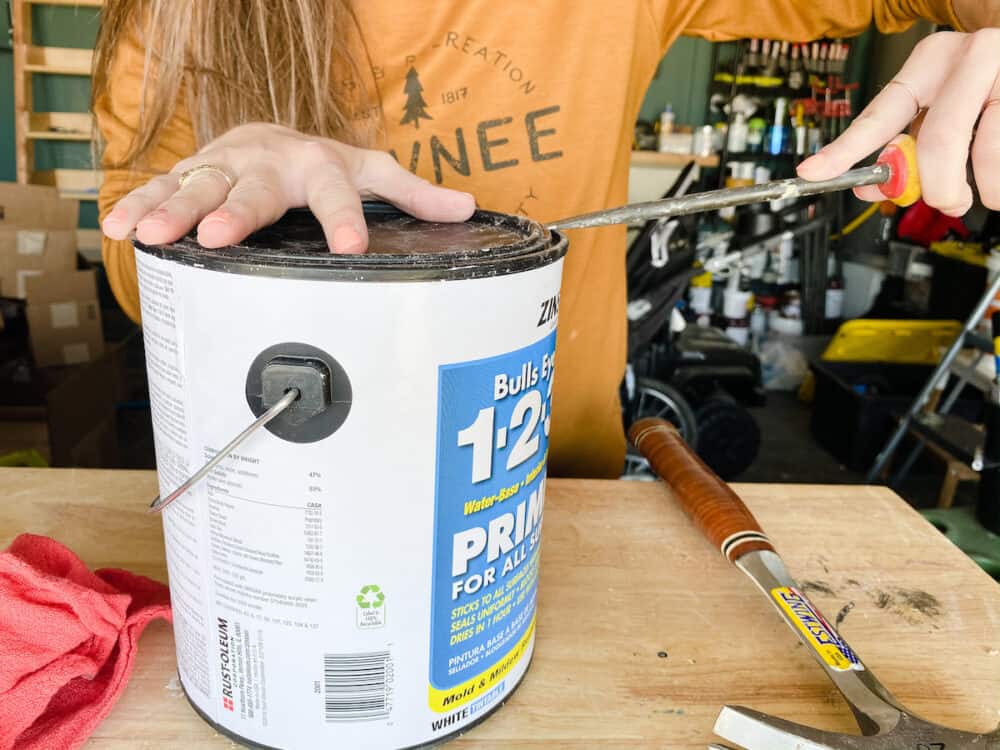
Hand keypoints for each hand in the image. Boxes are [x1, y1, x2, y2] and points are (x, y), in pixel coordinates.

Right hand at [101, 123, 475, 251]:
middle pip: (253, 189)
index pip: (337, 195)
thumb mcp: (372, 172)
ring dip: (172, 210)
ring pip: (197, 186)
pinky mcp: (192, 175)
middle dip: (233, 211)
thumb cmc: (324, 164)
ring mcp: (226, 167)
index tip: (350, 251)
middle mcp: (269, 163)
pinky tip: (117, 228)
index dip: (344, 222)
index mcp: (320, 166)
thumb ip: (413, 193)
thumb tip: (468, 209)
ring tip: (149, 235)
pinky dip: (138, 205)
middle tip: (217, 234)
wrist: (270, 136)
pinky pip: (161, 188)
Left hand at [796, 29, 999, 215]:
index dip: (843, 150)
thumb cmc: (983, 82)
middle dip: (939, 187)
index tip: (812, 173)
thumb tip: (873, 189)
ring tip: (991, 193)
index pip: (877, 116)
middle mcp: (968, 59)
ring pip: (990, 152)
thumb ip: (906, 142)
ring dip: (990, 188)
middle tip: (947, 203)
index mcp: (929, 63)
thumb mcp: (938, 101)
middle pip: (939, 140)